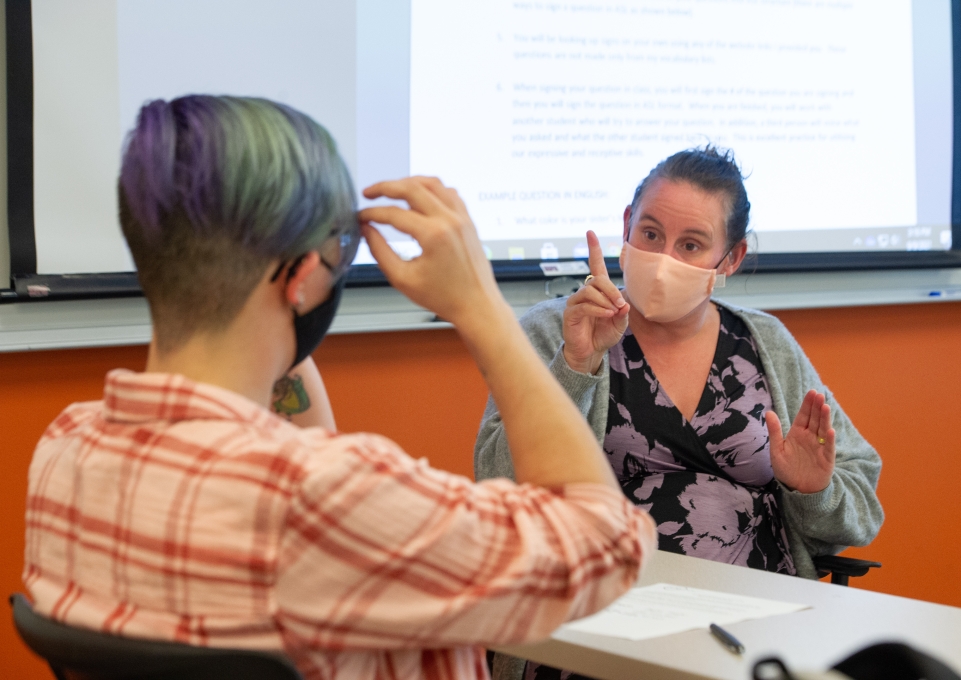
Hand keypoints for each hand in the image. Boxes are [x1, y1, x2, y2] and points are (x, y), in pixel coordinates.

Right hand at [359, 177, 502, 327]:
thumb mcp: (403, 279)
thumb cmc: (445, 297)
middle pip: (412, 187)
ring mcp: (461, 218)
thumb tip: (367, 230)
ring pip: (432, 183)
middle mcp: (450, 220)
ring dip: (408, 182)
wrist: (476, 305)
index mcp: (434, 235)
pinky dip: (431, 189)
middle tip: (369, 193)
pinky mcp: (468, 220)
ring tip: (392, 190)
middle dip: (385, 187)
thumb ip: (380, 251)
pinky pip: (449, 192)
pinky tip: (420, 196)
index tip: (360, 217)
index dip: (371, 213)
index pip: (393, 214)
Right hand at [562, 231, 629, 373]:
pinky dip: (598, 309)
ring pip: (590, 290)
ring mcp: (576, 302)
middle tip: (620, 303)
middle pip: (597, 279)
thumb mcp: (620, 323)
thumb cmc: (603, 335)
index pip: (595, 266)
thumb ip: (622, 311)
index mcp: (597, 291)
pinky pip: (585, 305)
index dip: (594, 249)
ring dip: (605, 300)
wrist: (590, 353)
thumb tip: (623, 302)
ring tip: (612, 312)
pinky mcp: (571, 313)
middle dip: (611, 289)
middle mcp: (585, 293)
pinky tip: (606, 315)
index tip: (590, 233)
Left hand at [766, 390, 835, 493]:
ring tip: (825, 406)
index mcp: (797, 434)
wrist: (797, 489)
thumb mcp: (777, 450)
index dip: (807, 405)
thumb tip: (768, 412)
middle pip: (815, 419)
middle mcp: (810, 438)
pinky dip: (830, 440)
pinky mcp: (826, 459)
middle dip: (817, 407)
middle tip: (819, 394)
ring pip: (823, 430)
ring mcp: (819, 447)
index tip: (812, 392)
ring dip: (825, 419)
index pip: (803, 416)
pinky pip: (828, 448)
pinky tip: (830, 431)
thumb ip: (774, 431)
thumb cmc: (787, 469)